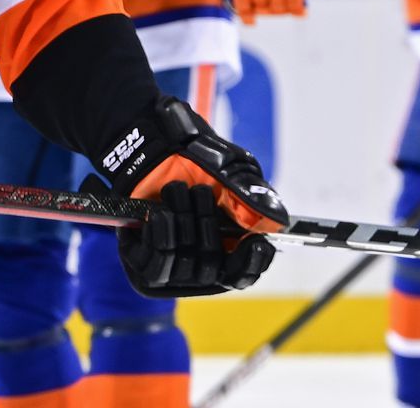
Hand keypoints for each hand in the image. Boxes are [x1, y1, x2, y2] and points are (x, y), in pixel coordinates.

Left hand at [91, 95, 285, 297]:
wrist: (151, 145)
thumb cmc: (193, 160)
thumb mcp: (230, 173)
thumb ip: (252, 200)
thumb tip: (277, 223)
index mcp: (224, 250)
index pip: (242, 275)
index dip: (252, 264)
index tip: (257, 243)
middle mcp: (198, 265)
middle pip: (213, 271)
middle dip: (208, 228)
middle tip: (201, 192)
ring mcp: (169, 268)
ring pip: (185, 267)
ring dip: (184, 223)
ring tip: (177, 190)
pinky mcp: (141, 263)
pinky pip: (156, 265)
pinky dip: (162, 236)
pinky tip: (160, 213)